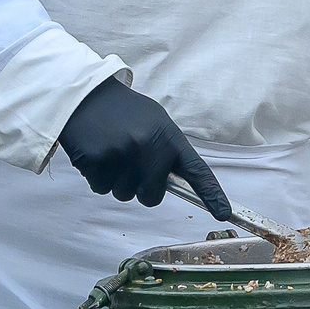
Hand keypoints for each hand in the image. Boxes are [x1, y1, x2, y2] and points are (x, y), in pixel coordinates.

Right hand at [57, 77, 230, 219]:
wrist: (86, 95)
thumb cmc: (125, 112)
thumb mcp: (156, 122)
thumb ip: (167, 151)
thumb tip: (177, 181)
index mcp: (169, 137)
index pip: (197, 171)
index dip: (212, 195)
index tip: (223, 213)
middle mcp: (149, 146)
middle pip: (151, 196)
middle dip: (141, 189)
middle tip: (130, 164)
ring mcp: (122, 154)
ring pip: (123, 194)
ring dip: (116, 181)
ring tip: (111, 151)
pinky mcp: (96, 160)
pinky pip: (100, 188)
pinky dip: (97, 177)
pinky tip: (97, 152)